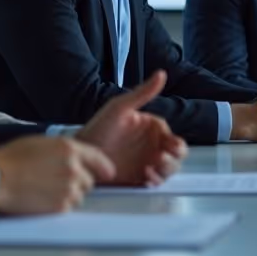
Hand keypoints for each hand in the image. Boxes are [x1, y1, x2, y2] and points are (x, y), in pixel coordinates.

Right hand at [0, 137, 114, 215]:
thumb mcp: (41, 143)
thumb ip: (63, 150)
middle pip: (89, 181)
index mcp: (69, 148)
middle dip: (78, 183)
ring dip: (67, 195)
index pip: (98, 158)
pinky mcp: (60, 206)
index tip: (108, 173)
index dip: (104, 167)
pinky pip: (67, 208)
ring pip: (79, 196)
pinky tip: (41, 200)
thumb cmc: (10, 159)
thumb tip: (74, 158)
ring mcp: (68, 188)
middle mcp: (74, 168)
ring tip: (44, 191)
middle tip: (56, 183)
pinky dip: (58, 207)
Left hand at [76, 71, 188, 185]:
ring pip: (169, 169)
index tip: (170, 146)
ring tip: (152, 169)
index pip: (173, 137)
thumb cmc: (97, 129)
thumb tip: (161, 74)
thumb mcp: (120, 108)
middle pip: (176, 155)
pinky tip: (147, 177)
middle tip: (161, 158)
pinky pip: (155, 182)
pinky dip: (156, 181)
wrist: (80, 155)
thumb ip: (142, 93)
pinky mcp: (140, 179)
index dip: (175, 143)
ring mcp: (147, 163)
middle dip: (173, 158)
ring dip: (166, 170)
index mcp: (151, 128)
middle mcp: (152, 146)